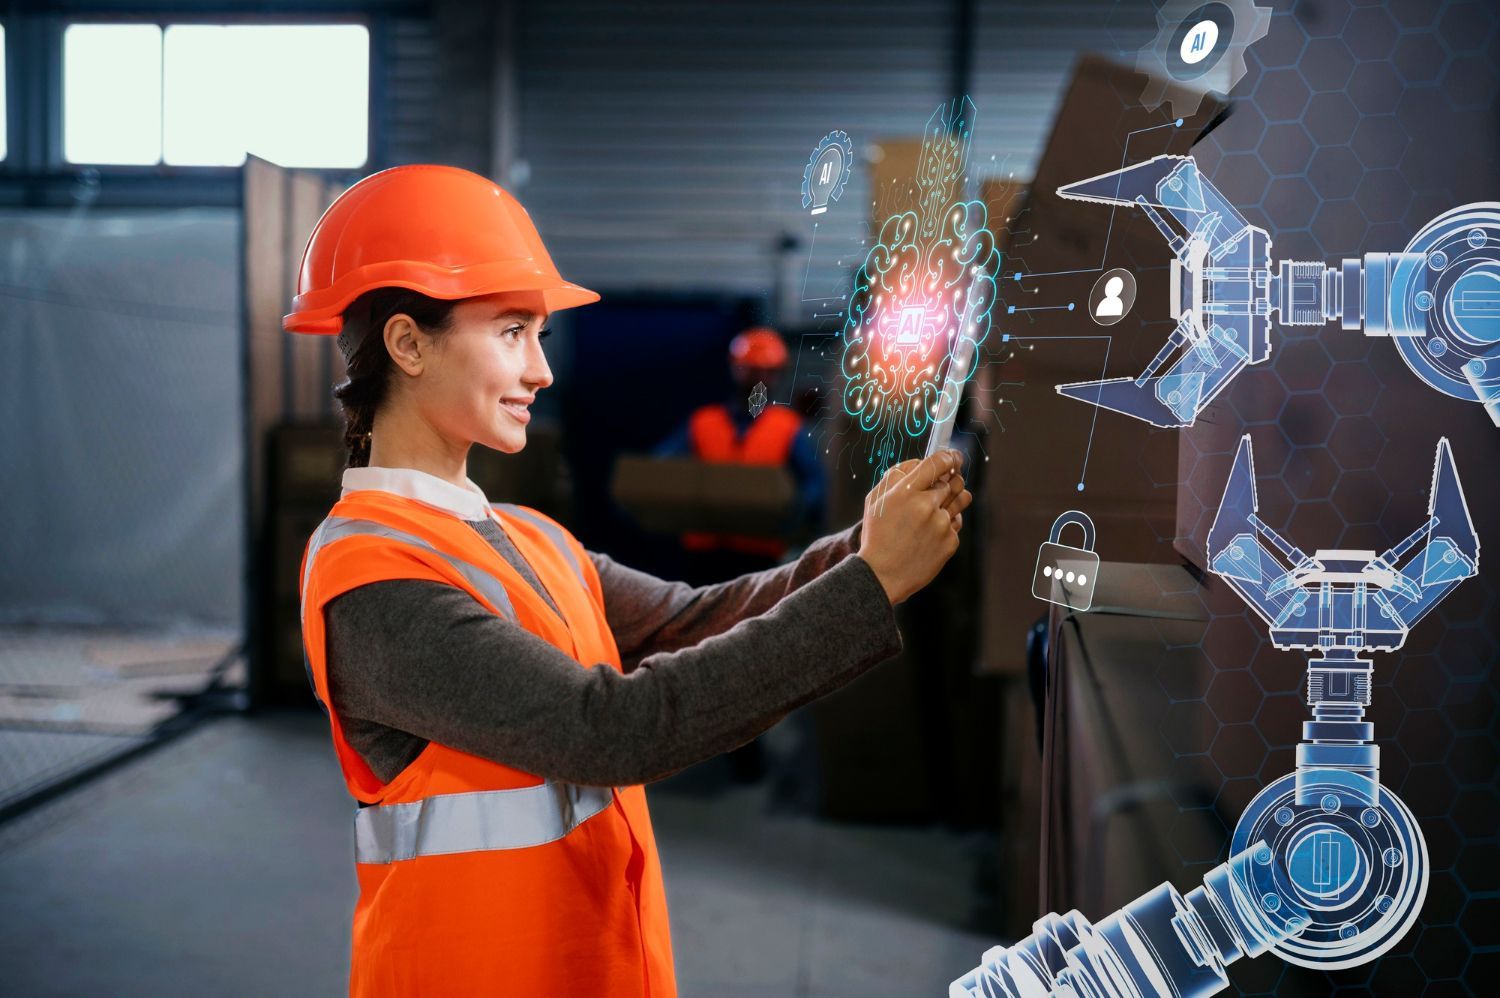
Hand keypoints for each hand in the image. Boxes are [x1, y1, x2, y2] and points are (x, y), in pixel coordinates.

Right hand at [857, 449, 971, 604]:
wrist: (882, 575)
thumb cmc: (877, 534)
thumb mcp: (875, 500)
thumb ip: (897, 475)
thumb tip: (920, 462)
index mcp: (906, 492)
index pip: (938, 462)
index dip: (949, 456)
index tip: (953, 456)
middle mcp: (926, 506)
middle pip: (953, 480)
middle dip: (949, 480)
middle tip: (942, 484)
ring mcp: (941, 525)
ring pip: (961, 498)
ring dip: (954, 497)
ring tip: (939, 507)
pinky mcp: (950, 542)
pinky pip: (956, 522)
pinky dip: (946, 524)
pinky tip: (929, 534)